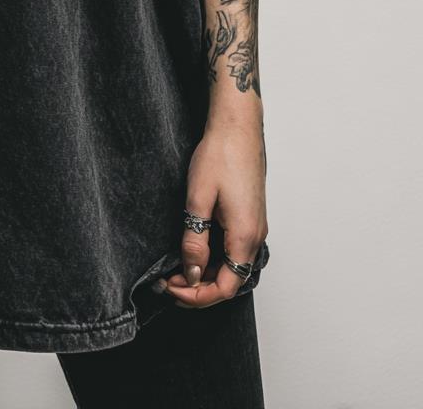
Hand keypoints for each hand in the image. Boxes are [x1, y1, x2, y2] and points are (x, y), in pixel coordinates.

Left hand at [162, 118, 267, 308]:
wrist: (237, 127)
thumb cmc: (220, 155)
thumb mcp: (198, 199)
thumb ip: (195, 240)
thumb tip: (192, 273)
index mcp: (245, 236)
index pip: (225, 287)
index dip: (197, 296)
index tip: (171, 288)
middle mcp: (256, 236)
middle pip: (230, 281)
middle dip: (198, 288)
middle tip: (167, 281)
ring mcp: (255, 226)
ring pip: (232, 266)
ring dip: (206, 273)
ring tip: (176, 268)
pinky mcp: (250, 217)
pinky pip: (234, 250)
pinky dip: (214, 258)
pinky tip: (194, 250)